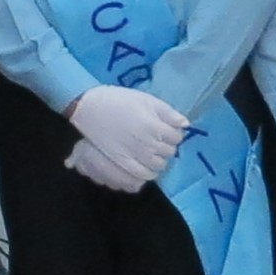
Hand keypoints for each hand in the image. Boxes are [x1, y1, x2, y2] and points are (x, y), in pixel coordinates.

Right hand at [69, 86, 190, 185]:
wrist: (90, 108)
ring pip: (159, 166)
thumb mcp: (146, 99)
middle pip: (169, 152)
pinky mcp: (124, 163)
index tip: (167, 129)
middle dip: (167, 146)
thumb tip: (186, 124)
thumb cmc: (118, 100)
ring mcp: (136, 155)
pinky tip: (145, 164)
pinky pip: (144, 175)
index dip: (174, 133)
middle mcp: (148, 143)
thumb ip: (168, 112)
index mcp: (155, 126)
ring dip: (159, 160)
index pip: (176, 136)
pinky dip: (148, 172)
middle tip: (159, 140)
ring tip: (152, 152)